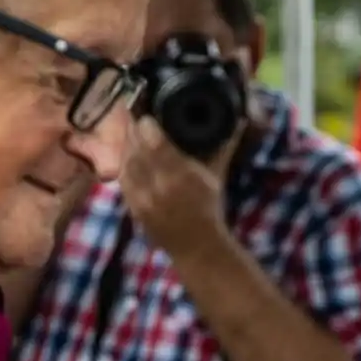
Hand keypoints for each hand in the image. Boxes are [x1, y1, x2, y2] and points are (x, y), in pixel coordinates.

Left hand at [120, 115, 242, 257]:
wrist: (196, 247)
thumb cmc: (209, 208)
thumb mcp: (216, 176)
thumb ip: (223, 146)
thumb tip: (238, 120)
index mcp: (181, 174)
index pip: (151, 138)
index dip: (145, 121)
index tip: (147, 113)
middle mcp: (159, 185)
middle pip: (134, 146)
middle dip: (133, 129)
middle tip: (137, 116)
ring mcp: (143, 198)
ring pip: (125, 160)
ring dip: (127, 144)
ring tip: (132, 132)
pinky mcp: (133, 207)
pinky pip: (123, 177)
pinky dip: (124, 163)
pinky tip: (129, 155)